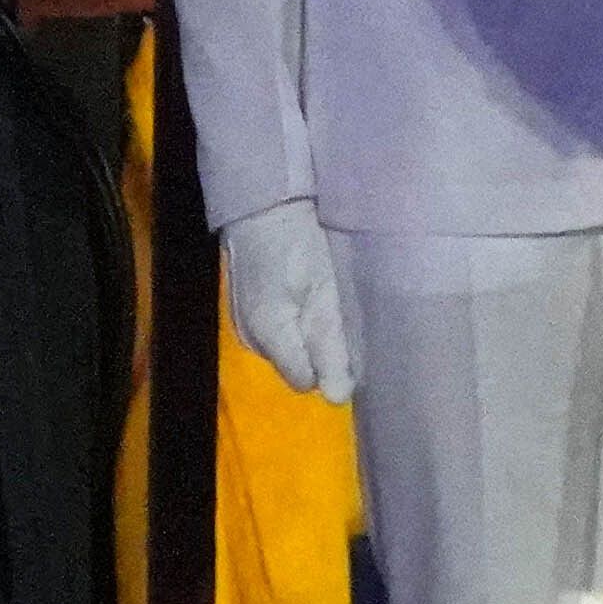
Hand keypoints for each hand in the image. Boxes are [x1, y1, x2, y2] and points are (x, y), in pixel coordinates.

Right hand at [222, 199, 356, 403]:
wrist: (264, 205)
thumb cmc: (299, 243)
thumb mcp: (323, 290)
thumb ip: (329, 343)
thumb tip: (338, 398)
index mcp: (268, 336)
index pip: (307, 380)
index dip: (334, 367)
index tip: (357, 343)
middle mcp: (251, 338)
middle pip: (298, 366)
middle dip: (324, 351)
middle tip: (348, 316)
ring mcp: (245, 324)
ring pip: (290, 348)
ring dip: (310, 335)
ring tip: (331, 302)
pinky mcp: (248, 308)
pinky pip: (280, 330)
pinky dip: (297, 320)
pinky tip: (309, 295)